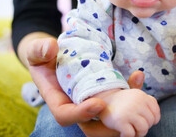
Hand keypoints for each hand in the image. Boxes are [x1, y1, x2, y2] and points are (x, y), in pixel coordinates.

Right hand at [22, 35, 145, 135]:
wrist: (53, 57)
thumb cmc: (42, 56)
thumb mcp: (37, 51)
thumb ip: (39, 49)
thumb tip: (51, 48)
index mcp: (56, 99)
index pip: (65, 115)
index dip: (81, 114)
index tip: (98, 104)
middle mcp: (74, 105)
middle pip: (90, 126)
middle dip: (109, 124)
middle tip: (127, 112)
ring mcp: (89, 102)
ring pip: (107, 118)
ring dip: (125, 113)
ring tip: (138, 95)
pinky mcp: (102, 95)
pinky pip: (117, 103)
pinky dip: (130, 92)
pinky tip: (138, 76)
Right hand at [95, 89, 159, 136]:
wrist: (96, 103)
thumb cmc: (117, 102)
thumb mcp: (129, 95)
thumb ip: (137, 89)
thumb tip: (140, 73)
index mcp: (141, 95)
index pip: (156, 114)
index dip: (151, 120)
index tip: (141, 120)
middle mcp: (137, 101)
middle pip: (150, 122)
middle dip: (143, 127)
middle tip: (133, 126)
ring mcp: (128, 111)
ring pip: (143, 129)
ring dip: (137, 133)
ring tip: (130, 130)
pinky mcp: (120, 120)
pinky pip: (131, 134)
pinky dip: (127, 136)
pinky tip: (121, 132)